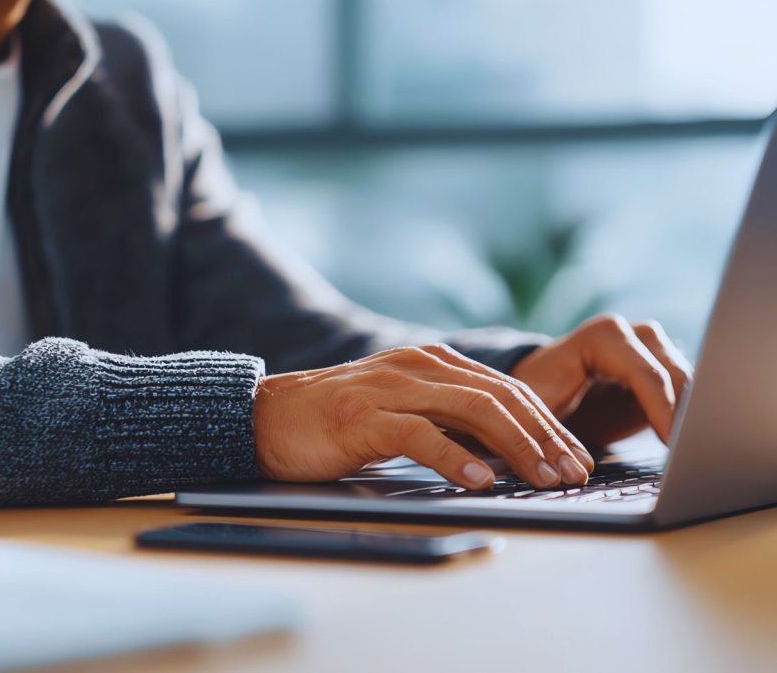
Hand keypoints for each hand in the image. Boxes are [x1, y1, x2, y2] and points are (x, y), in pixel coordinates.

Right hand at [254, 344, 593, 489]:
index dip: (547, 423)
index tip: (574, 456)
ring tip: (543, 478)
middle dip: (545, 436)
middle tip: (573, 472)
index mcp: (431, 362)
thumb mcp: (400, 410)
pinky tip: (481, 480)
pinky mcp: (364, 416)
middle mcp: (417, 366)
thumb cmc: (335, 422)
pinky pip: (420, 434)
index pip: (505, 389)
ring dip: (516, 447)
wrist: (267, 417)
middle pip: (499, 397)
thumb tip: (502, 453)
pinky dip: (456, 457)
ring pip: (471, 410)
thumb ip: (445, 418)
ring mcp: (390, 388)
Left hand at [511, 314, 692, 448]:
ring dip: (693, 417)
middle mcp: (632, 335)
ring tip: (693, 453)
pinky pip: (687, 393)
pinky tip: (687, 445)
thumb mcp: (540, 411)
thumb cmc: (536, 399)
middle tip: (691, 453)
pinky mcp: (663, 370)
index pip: (645, 374)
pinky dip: (688, 418)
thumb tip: (576, 465)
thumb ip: (564, 427)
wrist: (541, 390)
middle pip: (675, 376)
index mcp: (601, 337)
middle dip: (685, 414)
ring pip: (688, 384)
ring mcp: (652, 349)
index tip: (673, 444)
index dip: (663, 411)